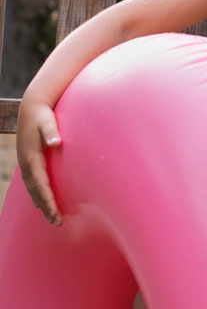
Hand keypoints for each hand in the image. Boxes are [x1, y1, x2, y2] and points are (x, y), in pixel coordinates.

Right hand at [16, 99, 62, 225]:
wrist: (31, 107)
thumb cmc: (42, 115)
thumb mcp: (47, 121)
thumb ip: (51, 131)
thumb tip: (55, 142)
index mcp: (32, 158)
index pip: (41, 184)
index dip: (48, 200)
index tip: (55, 213)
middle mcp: (27, 164)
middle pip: (36, 191)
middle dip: (46, 207)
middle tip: (57, 222)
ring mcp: (26, 163)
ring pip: (33, 188)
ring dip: (42, 203)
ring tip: (51, 217)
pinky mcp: (28, 161)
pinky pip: (32, 182)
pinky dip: (38, 193)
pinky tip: (42, 200)